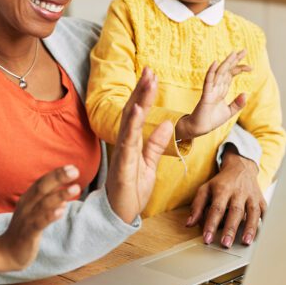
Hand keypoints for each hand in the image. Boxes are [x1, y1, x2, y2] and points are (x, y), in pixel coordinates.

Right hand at [0, 165, 80, 271]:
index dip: (56, 173)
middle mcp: (26, 206)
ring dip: (60, 195)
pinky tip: (62, 210)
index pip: (42, 182)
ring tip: (75, 188)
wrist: (7, 252)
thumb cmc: (24, 230)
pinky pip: (39, 223)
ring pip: (43, 204)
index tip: (72, 167)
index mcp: (28, 199)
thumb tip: (63, 199)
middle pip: (42, 188)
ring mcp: (27, 219)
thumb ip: (48, 205)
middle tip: (74, 171)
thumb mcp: (35, 214)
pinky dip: (50, 216)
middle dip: (58, 178)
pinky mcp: (28, 233)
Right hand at [106, 68, 172, 223]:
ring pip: (130, 121)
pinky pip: (127, 141)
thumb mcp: (149, 164)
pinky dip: (132, 124)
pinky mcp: (122, 165)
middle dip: (141, 90)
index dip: (144, 94)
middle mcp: (125, 144)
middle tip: (150, 69)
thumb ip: (156, 145)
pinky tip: (136, 109)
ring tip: (147, 82)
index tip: (152, 76)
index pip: (138, 113)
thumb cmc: (131, 190)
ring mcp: (122, 153)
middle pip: (132, 111)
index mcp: (133, 143)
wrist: (119, 214)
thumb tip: (166, 124)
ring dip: (139, 100)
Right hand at [174, 50, 250, 140]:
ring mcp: (211, 90)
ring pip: (219, 73)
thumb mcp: (229, 112)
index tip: (251, 67)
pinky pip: (208, 82)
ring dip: (226, 63)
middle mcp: (216, 87)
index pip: (231, 75)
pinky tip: (215, 63)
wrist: (200, 128)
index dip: (240, 68)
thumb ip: (238, 104)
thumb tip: (246, 94)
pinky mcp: (206, 95)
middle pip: (226, 70)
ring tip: (233, 53)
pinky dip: (211, 72)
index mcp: (222, 89)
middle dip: (235, 60)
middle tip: (244, 50)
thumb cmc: (212, 119)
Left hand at [187, 147, 265, 247]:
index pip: (216, 209)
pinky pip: (264, 212)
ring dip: (249, 228)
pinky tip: (260, 236)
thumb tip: (189, 223)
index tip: (207, 239)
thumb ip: (197, 206)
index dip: (211, 224)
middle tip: (225, 244)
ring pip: (252, 212)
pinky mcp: (261, 200)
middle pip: (235, 211)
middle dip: (230, 229)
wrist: (241, 167)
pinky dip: (264, 223)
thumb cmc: (221, 182)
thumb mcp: (205, 189)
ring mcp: (251, 196)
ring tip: (245, 242)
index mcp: (222, 189)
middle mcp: (238, 192)